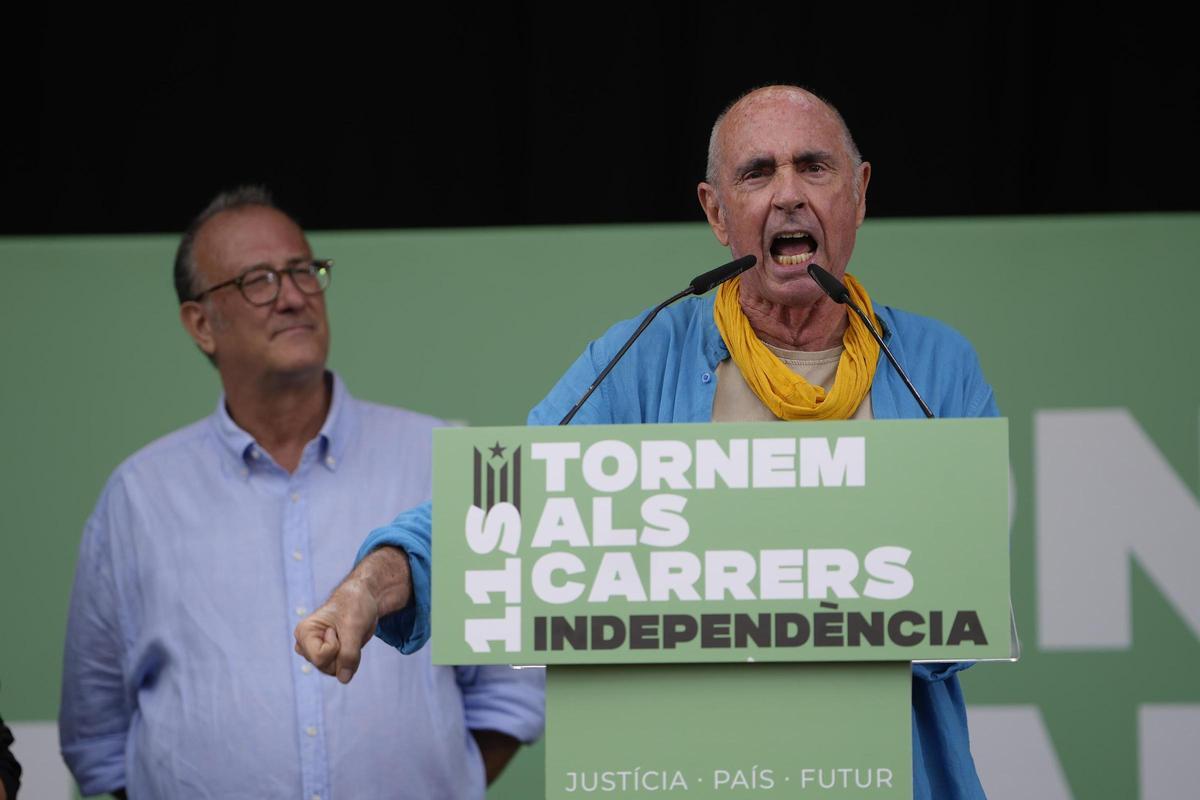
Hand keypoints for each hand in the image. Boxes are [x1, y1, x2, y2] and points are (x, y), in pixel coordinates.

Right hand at [293, 546, 412, 683]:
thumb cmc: (354, 606)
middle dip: (342, 654)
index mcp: (304, 633)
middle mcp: (305, 645)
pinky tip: (349, 643)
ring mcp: (316, 652)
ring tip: (347, 637)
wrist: (363, 598)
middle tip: (345, 632)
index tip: (337, 629)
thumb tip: (344, 679)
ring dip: (347, 657)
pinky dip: (350, 659)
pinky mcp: (328, 657)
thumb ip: (348, 654)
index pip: (320, 658)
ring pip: (333, 671)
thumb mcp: (354, 628)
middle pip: (326, 667)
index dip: (336, 647)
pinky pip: (340, 670)